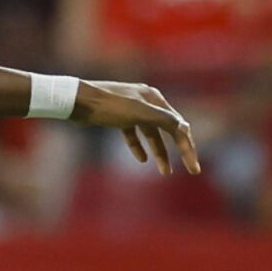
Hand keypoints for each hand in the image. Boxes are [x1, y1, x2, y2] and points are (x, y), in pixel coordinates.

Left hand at [72, 81, 200, 175]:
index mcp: (155, 99)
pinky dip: (138, 146)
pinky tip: (141, 160)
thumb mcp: (138, 113)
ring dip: (159, 152)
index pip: (178, 127)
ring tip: (165, 171)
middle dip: (179, 151)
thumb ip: (162, 120)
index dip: (188, 148)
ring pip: (151, 135)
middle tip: (189, 169)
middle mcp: (146, 102)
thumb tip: (185, 128)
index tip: (194, 168)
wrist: (77, 100)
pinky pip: (133, 134)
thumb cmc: (108, 106)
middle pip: (168, 130)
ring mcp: (132, 110)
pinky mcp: (118, 118)